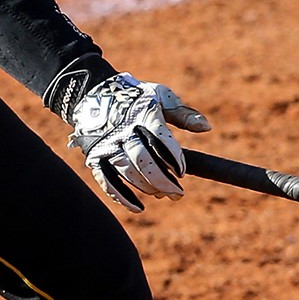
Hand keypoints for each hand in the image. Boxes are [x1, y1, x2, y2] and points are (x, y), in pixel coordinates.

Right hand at [67, 74, 212, 212]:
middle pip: (143, 159)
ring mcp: (107, 143)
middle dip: (162, 180)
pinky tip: (138, 207)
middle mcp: (123, 129)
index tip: (182, 171)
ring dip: (147, 188)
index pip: (160, 138)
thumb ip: (183, 113)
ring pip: (127, 171)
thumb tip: (206, 127)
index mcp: (143, 113)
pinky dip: (122, 197)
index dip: (174, 157)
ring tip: (162, 194)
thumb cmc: (136, 97)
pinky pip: (106, 180)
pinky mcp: (94, 155)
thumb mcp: (161, 97)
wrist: (91, 92)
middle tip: (178, 193)